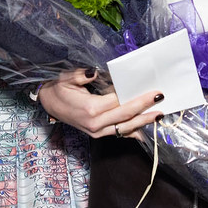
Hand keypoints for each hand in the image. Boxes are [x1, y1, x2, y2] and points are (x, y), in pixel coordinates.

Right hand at [37, 68, 163, 138]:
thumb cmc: (58, 89)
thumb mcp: (66, 78)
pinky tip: (145, 129)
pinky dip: (132, 132)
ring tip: (159, 114)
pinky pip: (118, 134)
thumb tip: (95, 72)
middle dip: (145, 108)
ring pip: (125, 128)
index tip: (151, 91)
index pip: (119, 102)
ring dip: (143, 121)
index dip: (136, 97)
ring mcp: (97, 131)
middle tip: (160, 99)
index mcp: (90, 108)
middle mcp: (95, 123)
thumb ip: (82, 75)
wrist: (48, 104)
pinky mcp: (97, 134)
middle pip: (126, 116)